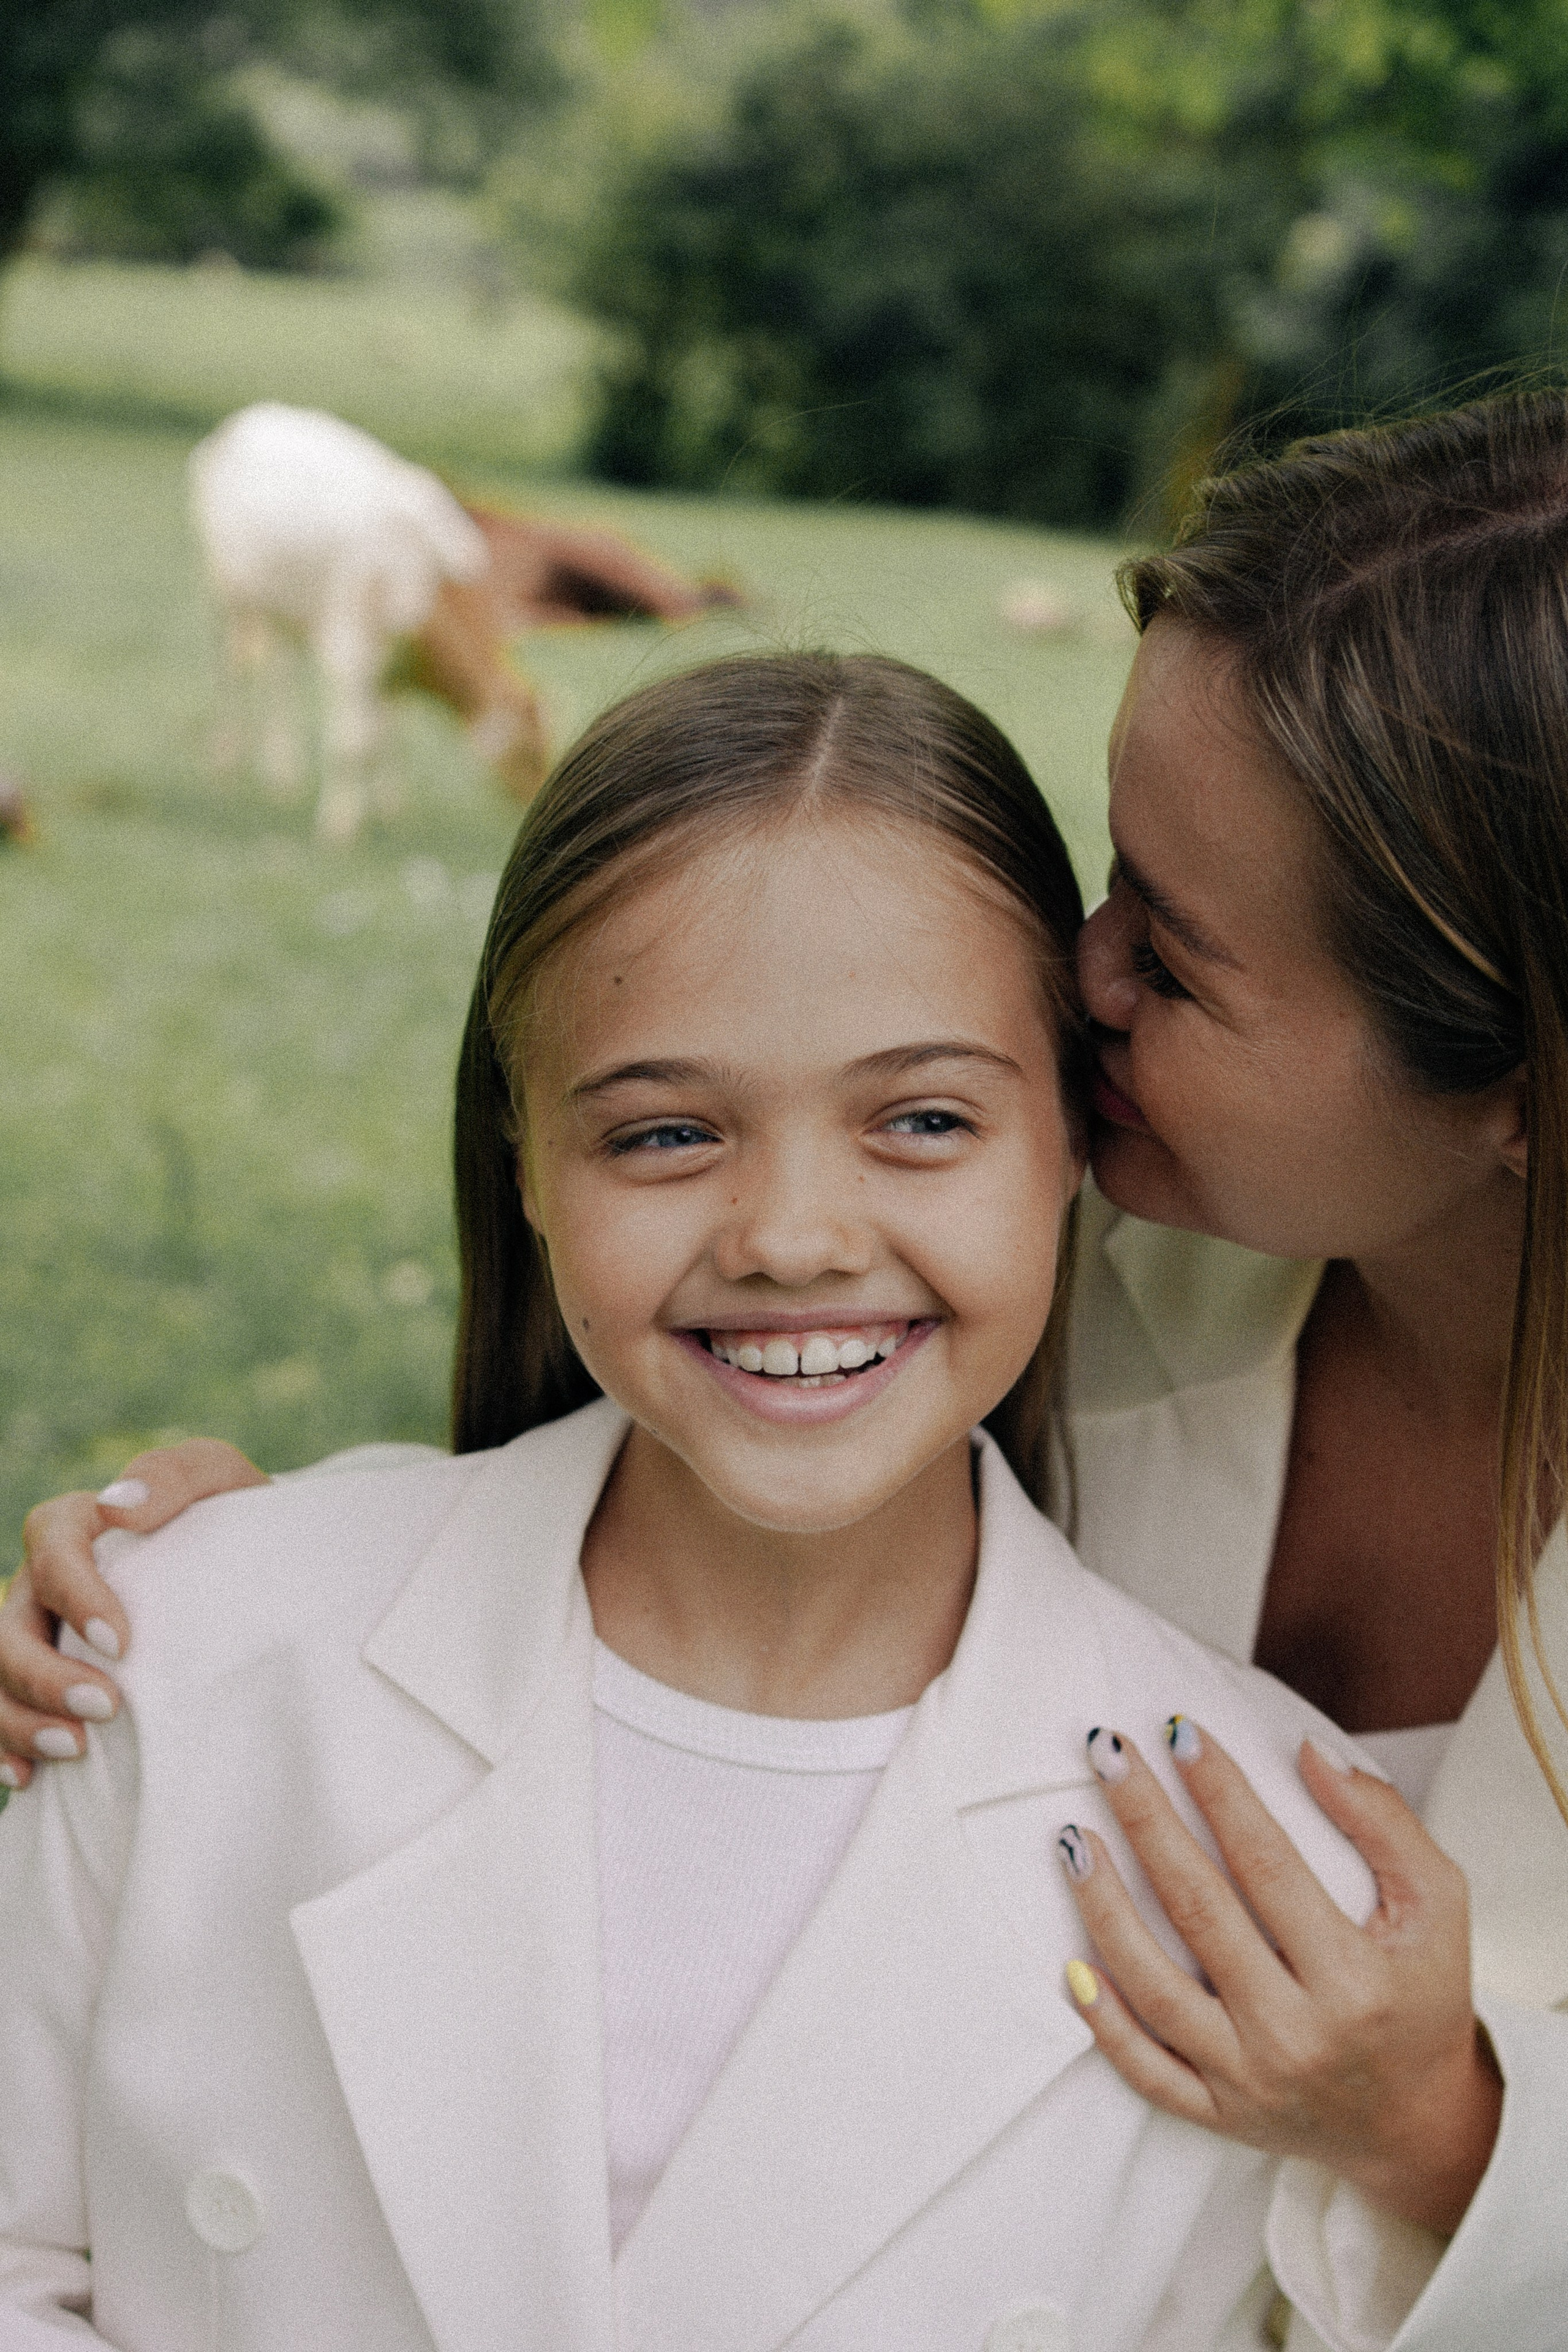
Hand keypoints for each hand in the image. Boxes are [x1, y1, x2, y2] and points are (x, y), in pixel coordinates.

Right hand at [1, 1440, 267, 1787]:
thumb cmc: (231, 1523)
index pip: (51, 1546)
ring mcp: (36, 1638)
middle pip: (8, 1627)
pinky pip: (0, 1717)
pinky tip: (29, 1777)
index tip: (120, 1642)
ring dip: (21, 1720)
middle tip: (103, 1710)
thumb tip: (119, 1505)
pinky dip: (4, 1749)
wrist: (252, 1574)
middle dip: (42, 1675)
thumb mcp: (221, 1481)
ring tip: (75, 1750)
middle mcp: (43, 1585)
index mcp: (78, 1528)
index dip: (74, 1595)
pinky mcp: (45, 1686)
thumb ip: (175, 1474)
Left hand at [1056, 1721, 1502, 2236]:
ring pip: (1154, 1988)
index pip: (1267, 1864)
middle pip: (1198, 1909)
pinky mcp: (1219, 2114)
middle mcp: (1296, 2034)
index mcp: (1354, 1979)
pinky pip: (1145, 2071)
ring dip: (1103, 1907)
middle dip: (1146, 1820)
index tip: (1179, 1730)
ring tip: (1073, 1837)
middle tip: (1108, 1751)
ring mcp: (1250, 2080)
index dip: (1220, 1791)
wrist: (1421, 2123)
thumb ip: (1383, 1823)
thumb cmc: (1423, 1994)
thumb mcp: (1438, 1905)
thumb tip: (1308, 1751)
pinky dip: (1102, 2022)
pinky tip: (1069, 1963)